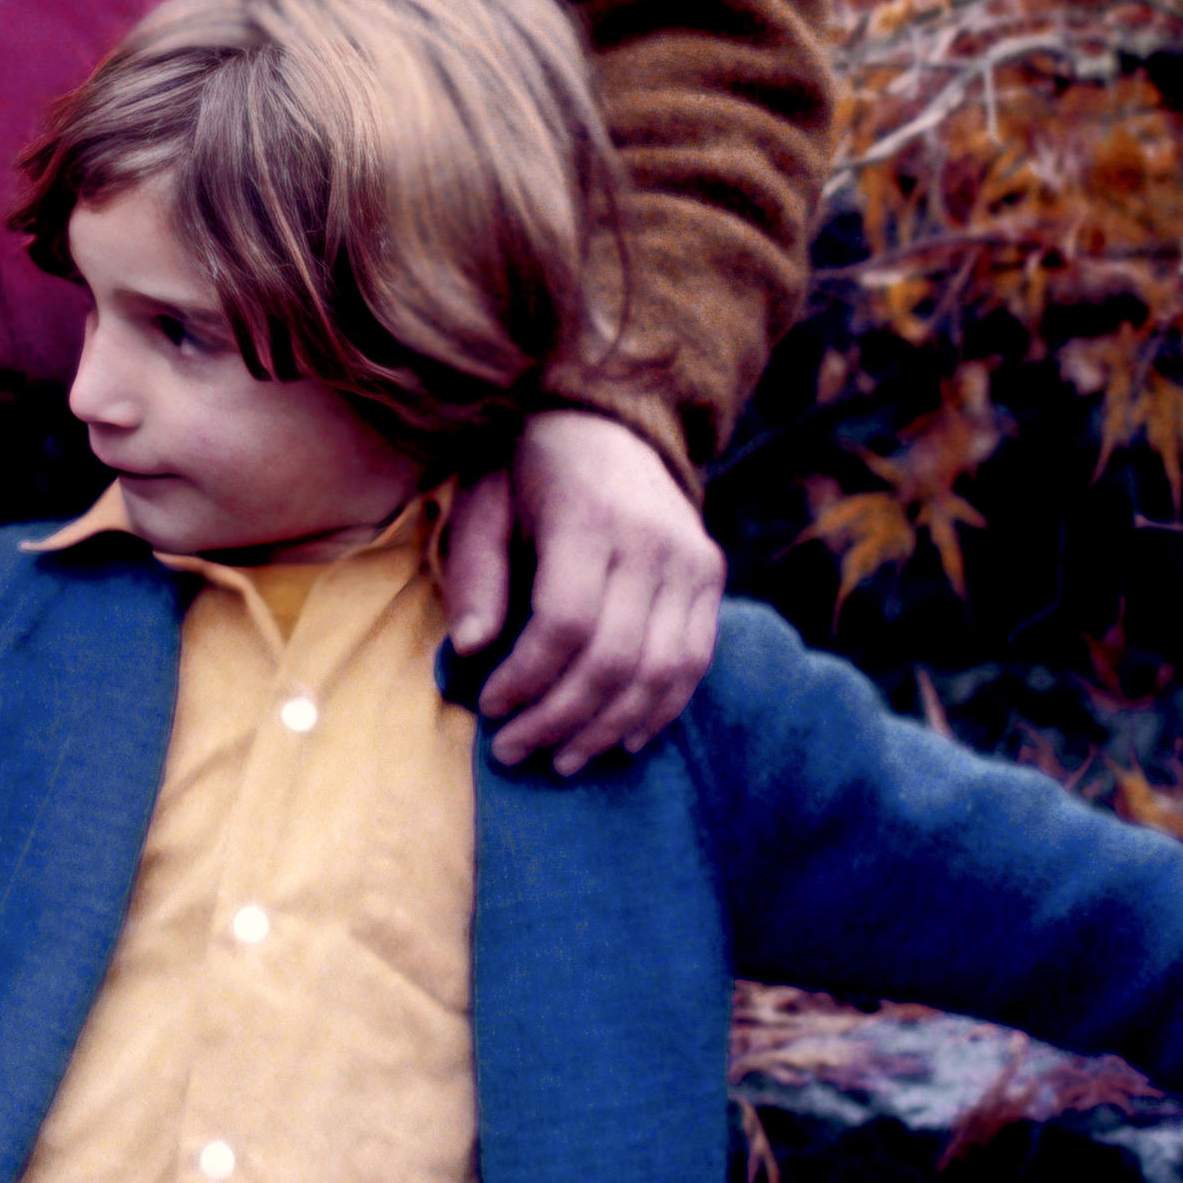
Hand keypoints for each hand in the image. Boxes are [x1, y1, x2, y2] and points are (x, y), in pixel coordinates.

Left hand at [445, 408, 723, 771]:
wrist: (608, 423)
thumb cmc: (528, 468)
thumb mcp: (483, 500)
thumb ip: (477, 571)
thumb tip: (471, 649)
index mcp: (589, 517)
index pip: (565, 624)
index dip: (527, 678)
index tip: (489, 707)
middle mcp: (653, 541)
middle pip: (615, 657)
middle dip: (561, 718)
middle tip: (514, 750)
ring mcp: (692, 561)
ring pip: (661, 671)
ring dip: (609, 728)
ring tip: (562, 760)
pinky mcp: (711, 579)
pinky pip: (694, 663)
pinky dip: (659, 710)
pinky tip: (619, 740)